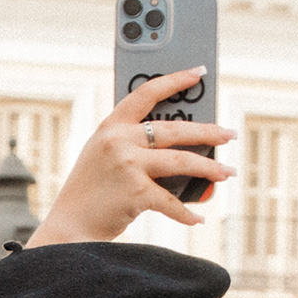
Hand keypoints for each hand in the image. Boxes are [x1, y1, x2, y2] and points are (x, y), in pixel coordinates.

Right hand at [27, 72, 233, 244]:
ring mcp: (128, 164)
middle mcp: (119, 140)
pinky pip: (171, 201)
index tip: (197, 73)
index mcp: (111, 126)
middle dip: (208, 131)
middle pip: (174, 128)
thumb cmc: (90, 192)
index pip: (146, 93)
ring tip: (227, 172)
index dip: (175, 80)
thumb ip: (134, 146)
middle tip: (229, 134)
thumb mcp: (105, 157)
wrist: (69, 225)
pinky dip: (187, 212)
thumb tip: (183, 151)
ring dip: (210, 168)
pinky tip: (198, 217)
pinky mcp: (136, 192)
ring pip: (181, 160)